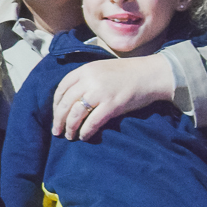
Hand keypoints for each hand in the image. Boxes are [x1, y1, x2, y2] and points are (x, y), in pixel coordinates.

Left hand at [52, 55, 174, 140]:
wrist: (150, 74)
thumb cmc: (126, 74)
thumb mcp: (101, 69)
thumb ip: (85, 80)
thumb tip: (69, 100)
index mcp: (85, 70)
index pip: (61, 88)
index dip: (56, 104)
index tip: (56, 114)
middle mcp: (90, 80)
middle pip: (65, 102)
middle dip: (58, 119)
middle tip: (56, 131)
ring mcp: (100, 92)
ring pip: (76, 113)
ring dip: (70, 127)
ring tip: (69, 136)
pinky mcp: (112, 104)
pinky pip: (92, 122)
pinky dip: (86, 131)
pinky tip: (84, 137)